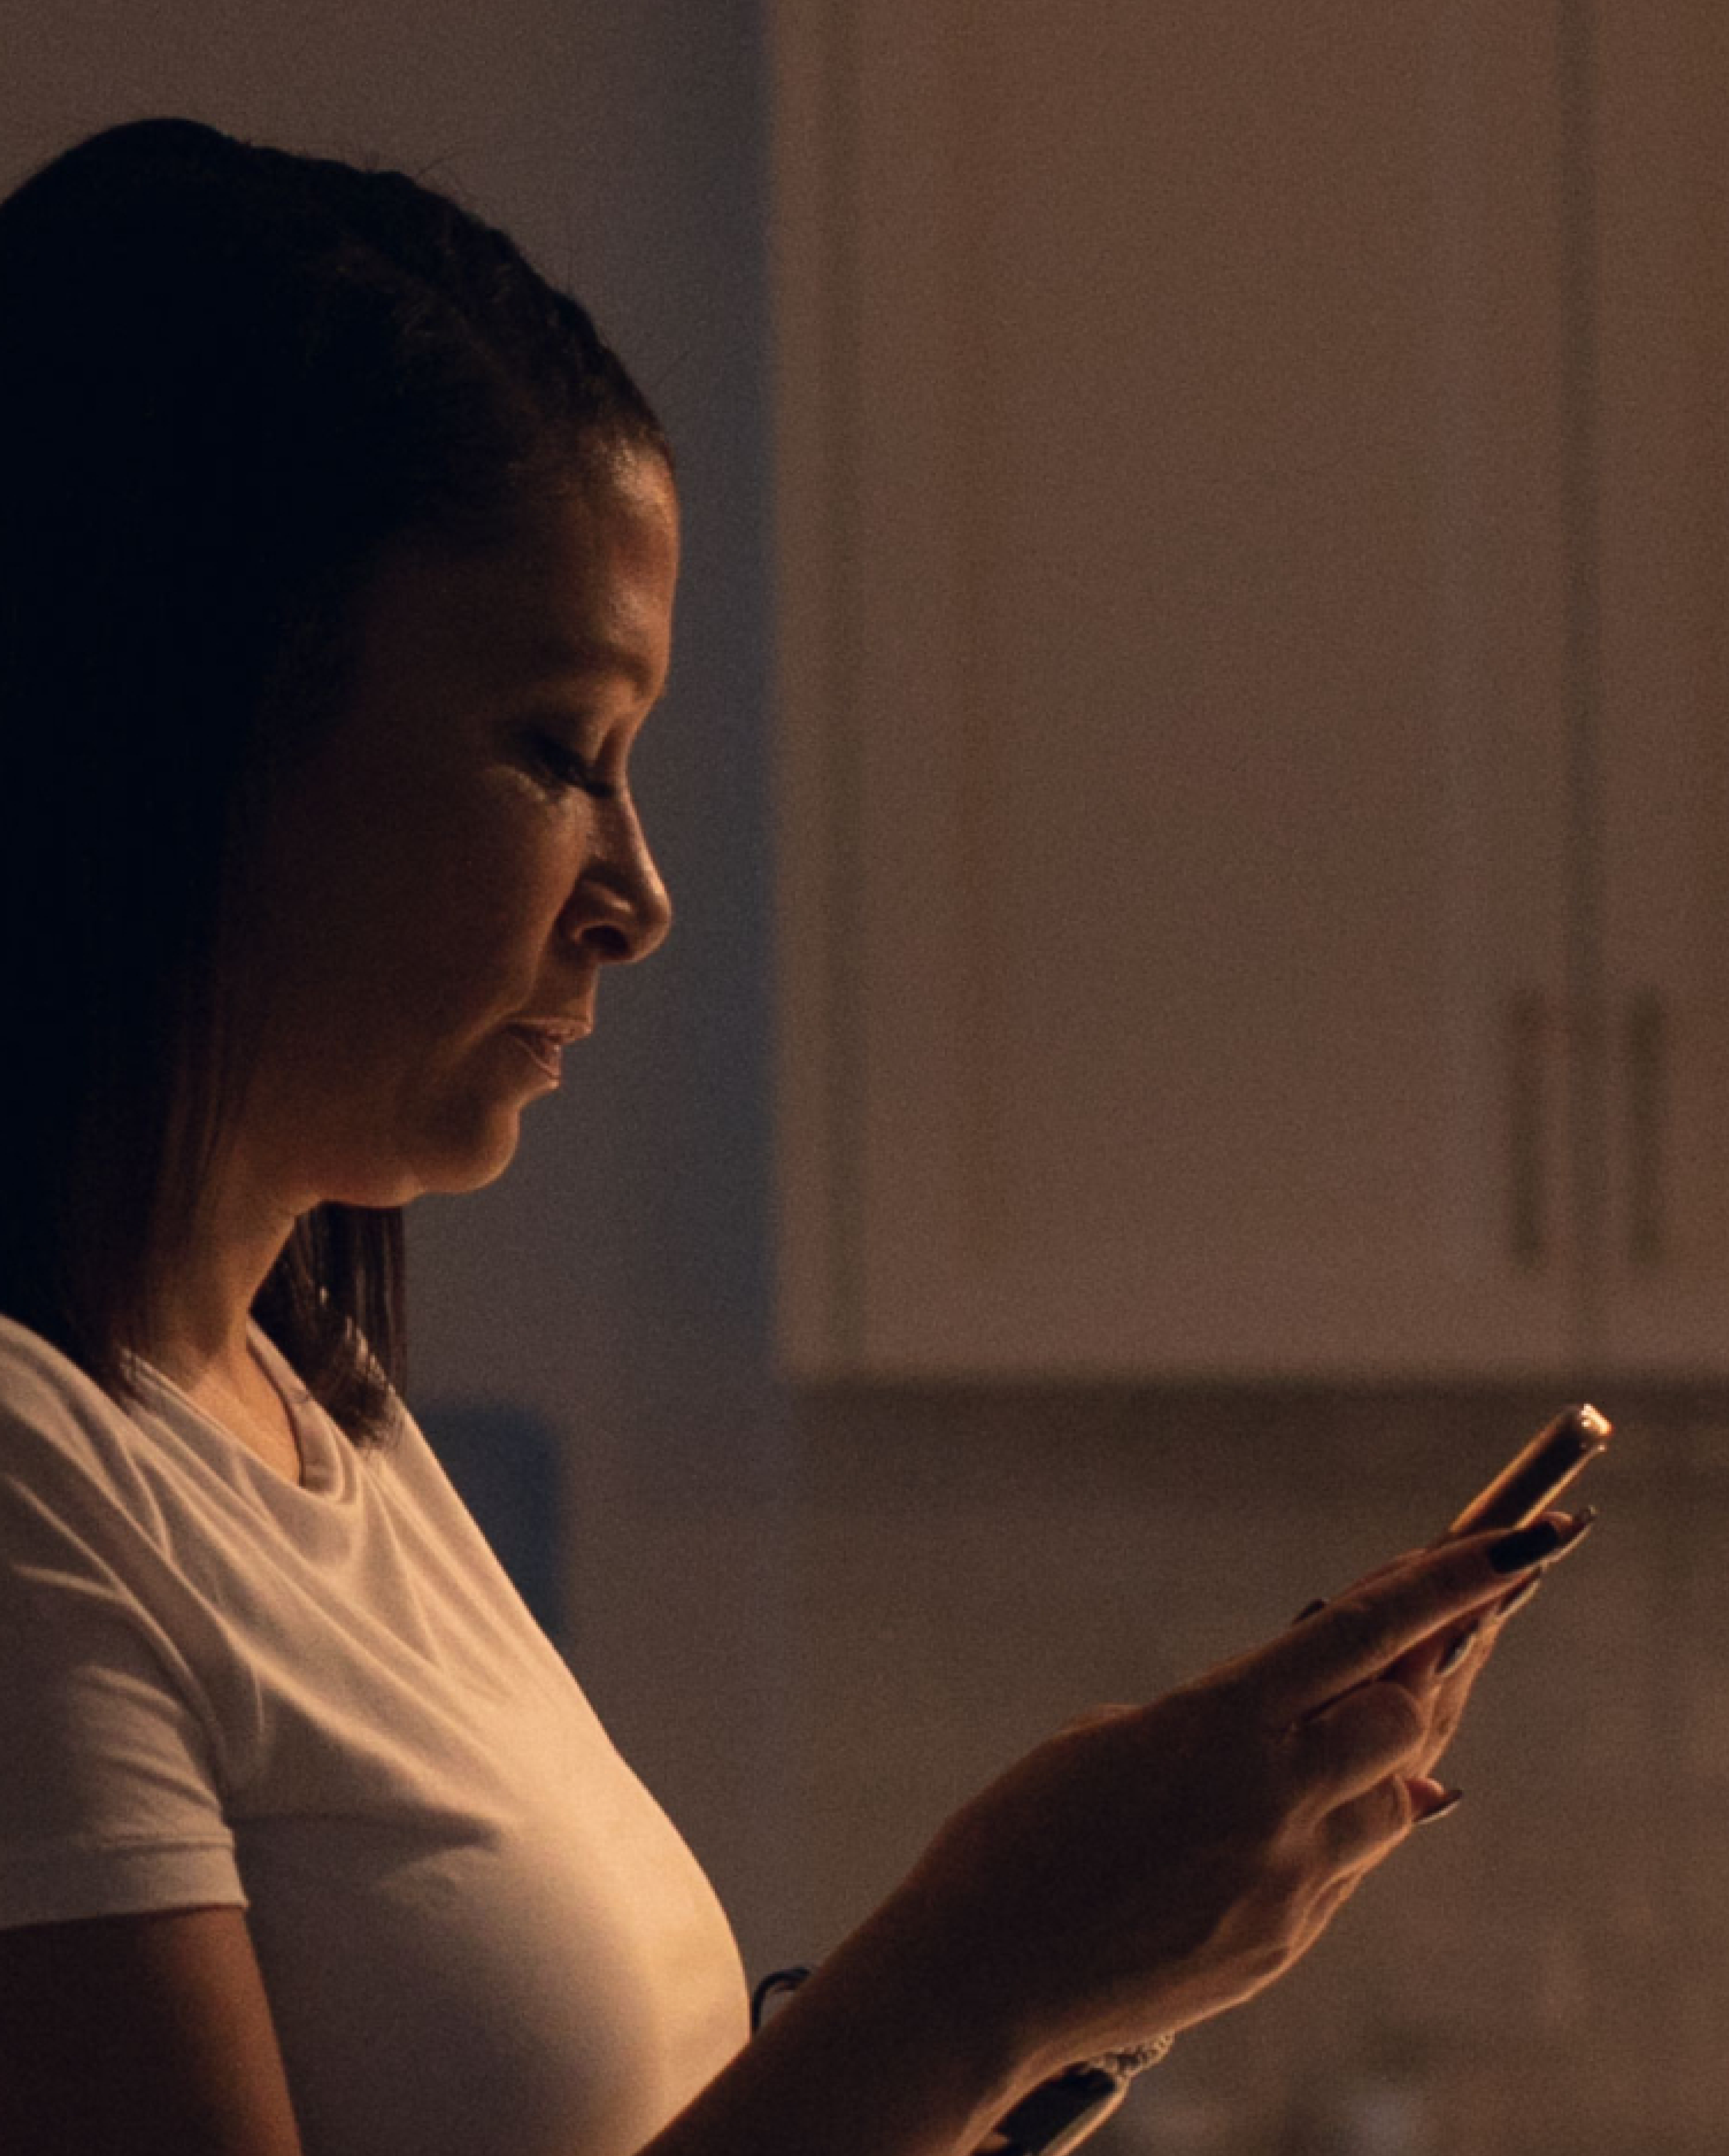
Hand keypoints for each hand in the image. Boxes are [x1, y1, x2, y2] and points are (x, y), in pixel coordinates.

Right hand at [878, 1518, 1590, 2088]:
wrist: (984, 1972)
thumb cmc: (1024, 1833)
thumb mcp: (1116, 1740)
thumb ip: (1224, 1722)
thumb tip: (1302, 1717)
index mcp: (1221, 1724)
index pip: (1366, 1632)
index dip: (1451, 1582)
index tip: (1520, 1544)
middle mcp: (1274, 1800)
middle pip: (1408, 1718)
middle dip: (1414, 1677)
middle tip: (1408, 1646)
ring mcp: (1289, 1883)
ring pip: (1394, 1799)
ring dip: (1375, 1759)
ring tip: (1324, 1737)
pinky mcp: (1285, 1945)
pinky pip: (1349, 1869)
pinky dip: (1337, 1828)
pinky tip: (1286, 1819)